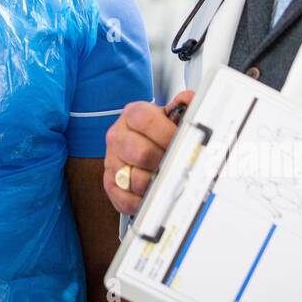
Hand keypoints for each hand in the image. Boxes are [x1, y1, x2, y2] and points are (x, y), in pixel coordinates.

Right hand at [103, 90, 192, 214]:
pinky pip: (124, 198)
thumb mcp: (171, 114)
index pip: (145, 120)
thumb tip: (191, 99)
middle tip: (178, 164)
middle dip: (164, 162)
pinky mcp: (110, 182)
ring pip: (135, 178)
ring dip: (156, 184)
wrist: (137, 141)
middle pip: (140, 153)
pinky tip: (153, 194)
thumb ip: (184, 106)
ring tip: (167, 179)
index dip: (167, 134)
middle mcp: (118, 136)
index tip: (183, 143)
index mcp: (133, 115)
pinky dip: (142, 202)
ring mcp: (112, 160)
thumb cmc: (157, 131)